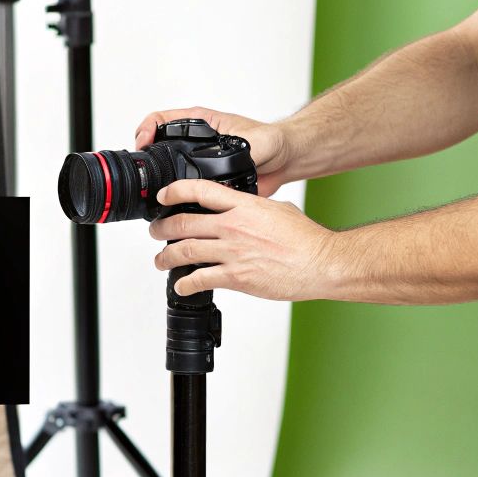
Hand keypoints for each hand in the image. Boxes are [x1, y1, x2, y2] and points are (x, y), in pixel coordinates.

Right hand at [133, 107, 295, 196]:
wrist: (283, 159)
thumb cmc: (271, 140)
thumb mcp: (254, 140)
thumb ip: (241, 151)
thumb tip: (228, 166)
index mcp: (201, 123)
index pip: (162, 119)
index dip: (147, 129)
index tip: (144, 143)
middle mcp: (196, 141)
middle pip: (158, 144)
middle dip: (147, 156)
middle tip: (145, 170)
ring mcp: (198, 160)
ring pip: (168, 167)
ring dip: (160, 177)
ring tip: (154, 189)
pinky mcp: (205, 180)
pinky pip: (184, 187)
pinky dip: (176, 194)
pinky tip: (174, 202)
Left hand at [148, 179, 347, 299]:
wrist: (321, 263)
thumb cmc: (306, 239)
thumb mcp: (278, 210)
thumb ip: (255, 209)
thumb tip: (246, 210)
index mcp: (244, 206)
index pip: (200, 190)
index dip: (175, 191)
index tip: (164, 197)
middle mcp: (234, 227)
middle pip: (184, 223)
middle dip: (162, 228)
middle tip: (156, 232)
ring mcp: (233, 252)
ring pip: (185, 251)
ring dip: (166, 257)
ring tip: (160, 260)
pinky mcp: (237, 277)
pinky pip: (200, 279)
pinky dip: (185, 283)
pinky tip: (182, 285)